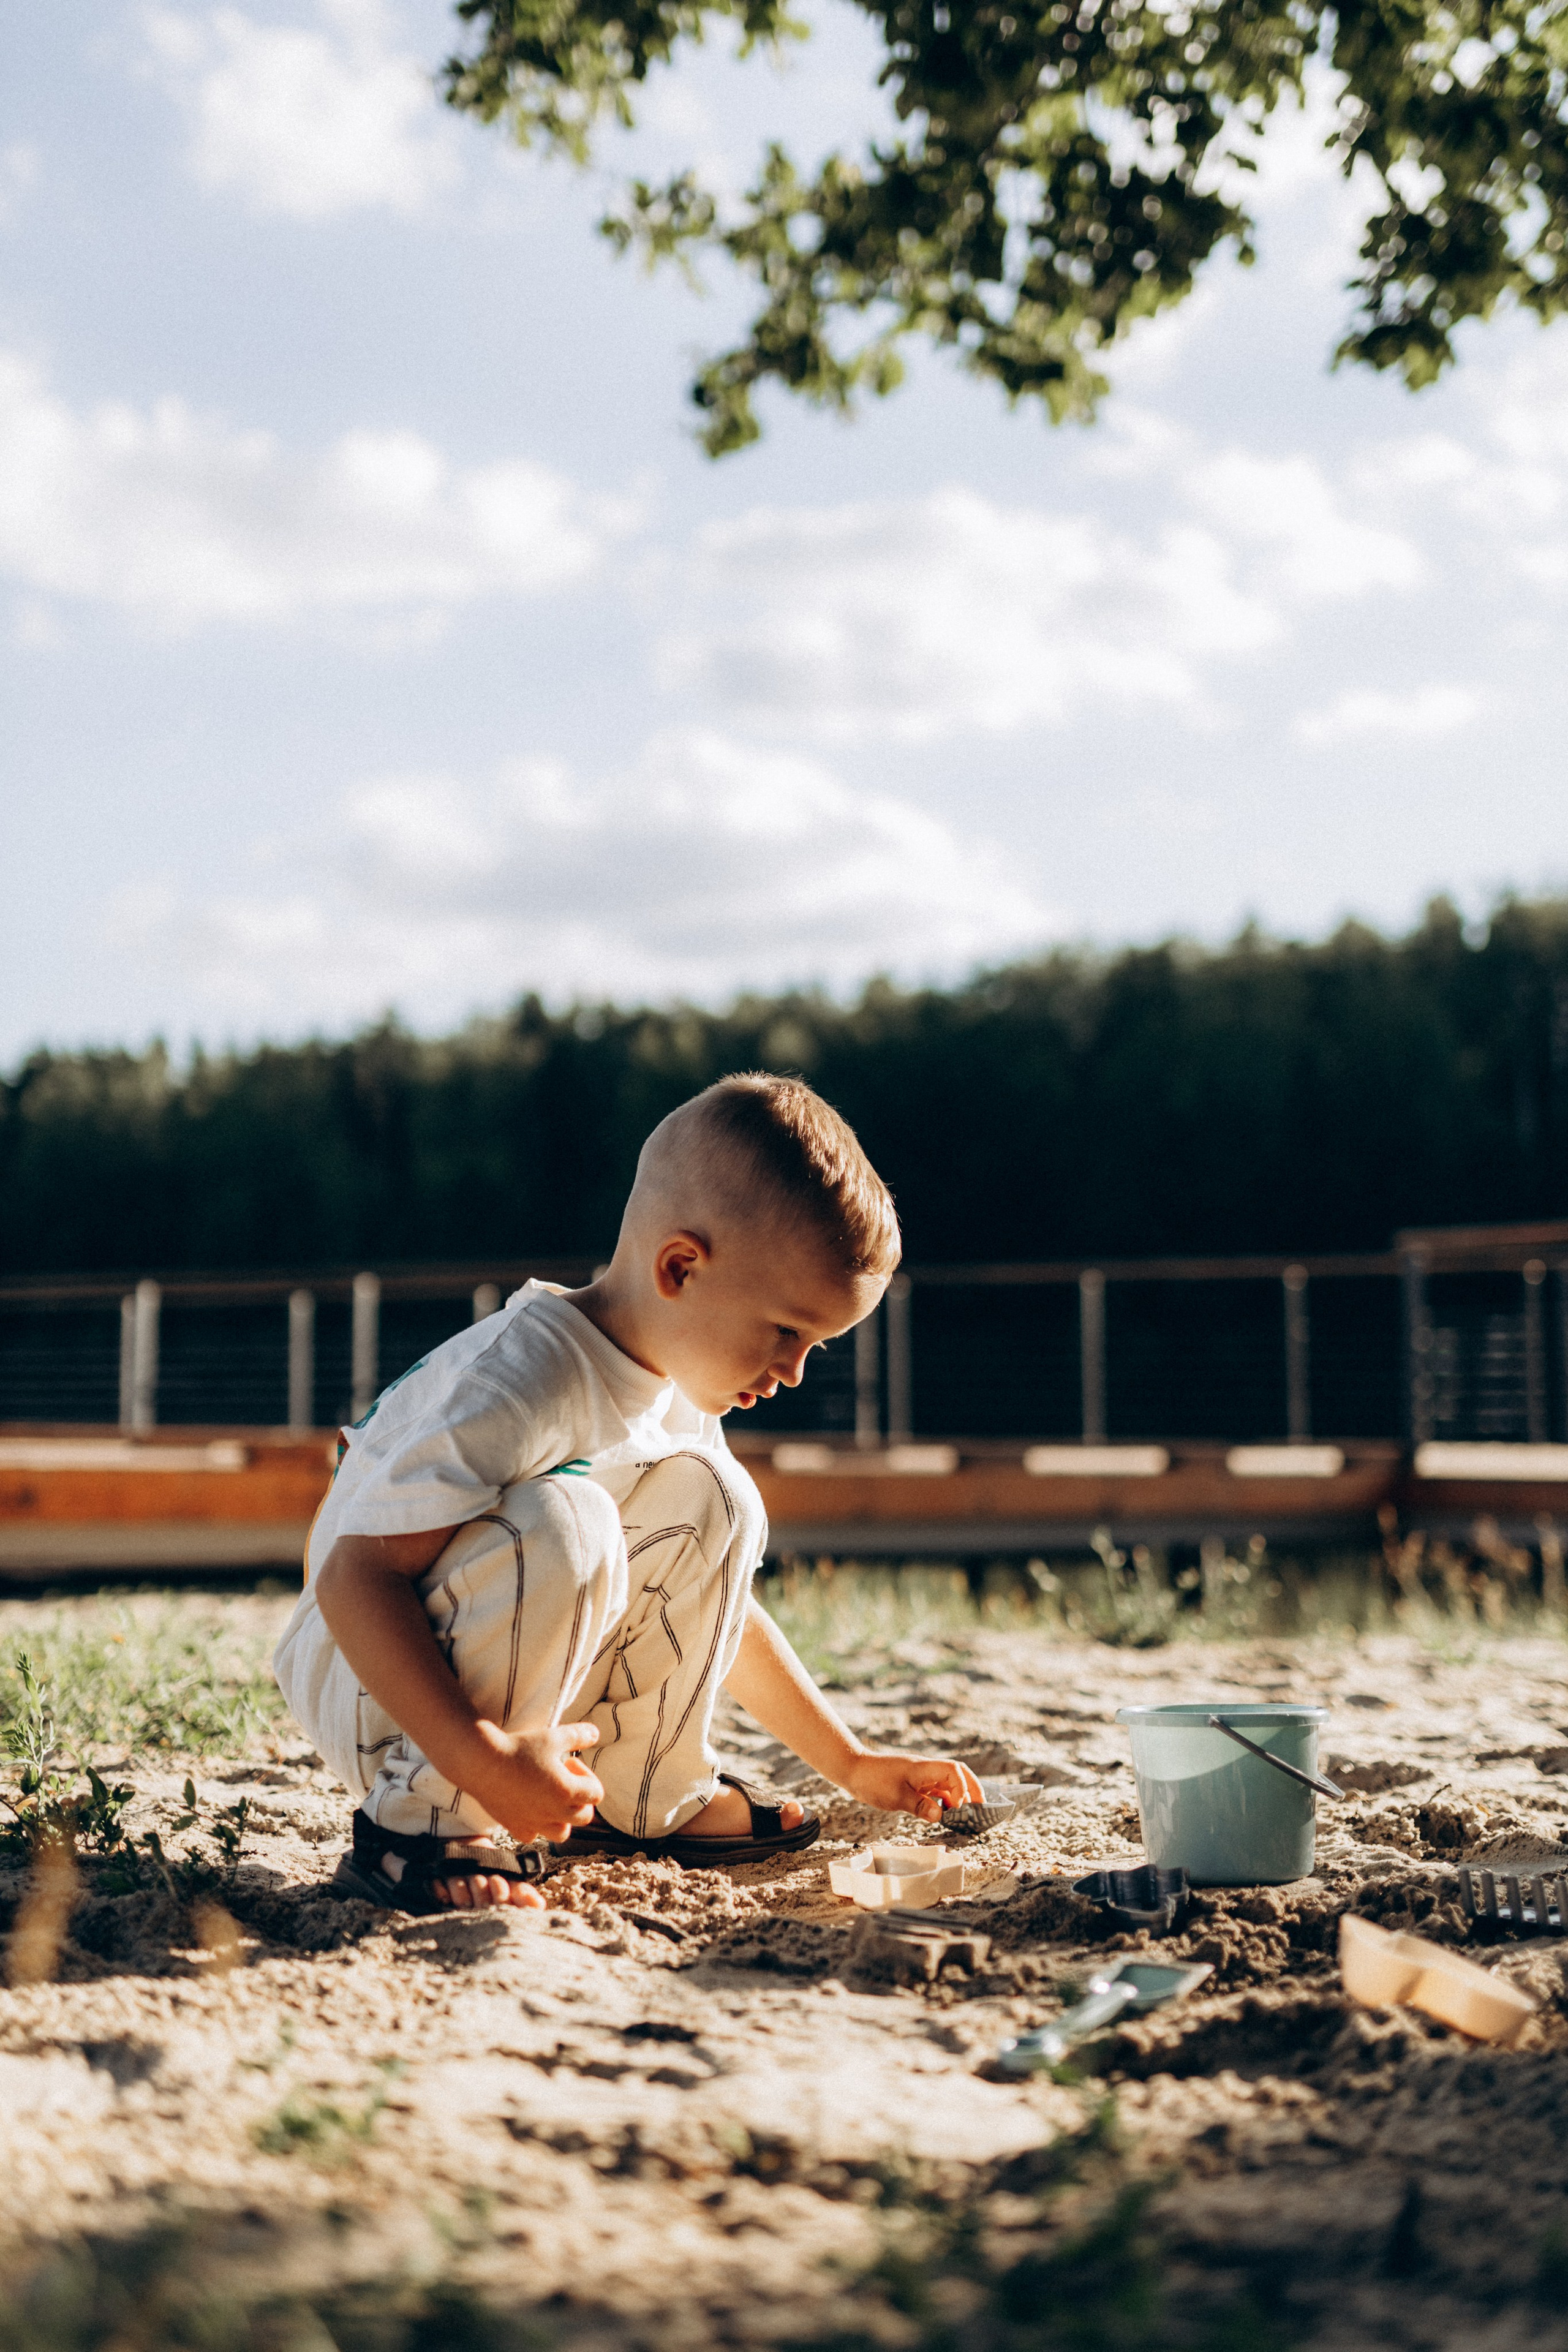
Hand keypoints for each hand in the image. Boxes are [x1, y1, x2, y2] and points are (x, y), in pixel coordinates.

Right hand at [465, 1718, 603, 1844]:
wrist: (482, 1763)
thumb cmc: (519, 1748)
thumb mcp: (553, 1736)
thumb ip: (578, 1736)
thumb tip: (596, 1733)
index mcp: (567, 1792)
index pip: (596, 1794)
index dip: (587, 1776)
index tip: (569, 1763)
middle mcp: (554, 1813)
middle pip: (584, 1817)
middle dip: (580, 1799)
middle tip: (564, 1781)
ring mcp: (535, 1824)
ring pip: (562, 1833)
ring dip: (562, 1818)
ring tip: (550, 1799)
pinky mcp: (516, 1828)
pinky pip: (534, 1835)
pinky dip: (536, 1826)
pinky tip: (528, 1807)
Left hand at [842, 1751, 983, 1822]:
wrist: (854, 1769)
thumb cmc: (873, 1781)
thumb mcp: (896, 1797)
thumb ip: (920, 1806)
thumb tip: (942, 1815)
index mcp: (924, 1768)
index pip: (954, 1770)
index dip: (963, 1787)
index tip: (960, 1807)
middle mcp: (926, 1769)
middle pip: (958, 1772)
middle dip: (972, 1787)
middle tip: (982, 1806)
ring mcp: (921, 1775)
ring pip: (948, 1781)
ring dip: (960, 1794)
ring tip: (969, 1811)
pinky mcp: (914, 1782)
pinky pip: (936, 1788)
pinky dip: (945, 1798)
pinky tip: (945, 1811)